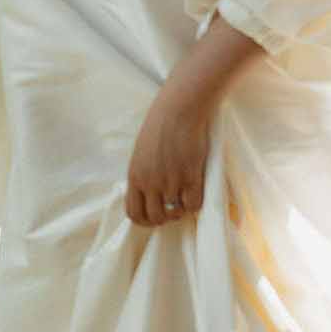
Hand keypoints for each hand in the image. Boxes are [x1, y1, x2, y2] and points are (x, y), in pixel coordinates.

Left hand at [125, 80, 214, 227]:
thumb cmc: (160, 126)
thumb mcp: (142, 153)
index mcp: (135, 176)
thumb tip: (151, 192)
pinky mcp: (191, 176)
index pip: (134, 213)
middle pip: (156, 217)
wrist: (178, 110)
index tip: (155, 217)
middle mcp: (150, 182)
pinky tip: (196, 193)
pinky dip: (195, 204)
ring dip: (181, 210)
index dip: (145, 221)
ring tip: (185, 198)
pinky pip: (193, 204)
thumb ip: (144, 174)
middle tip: (173, 209)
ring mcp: (171, 181)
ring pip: (175, 212)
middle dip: (166, 218)